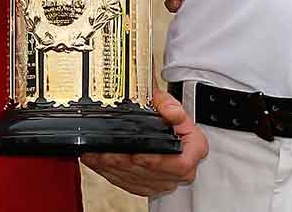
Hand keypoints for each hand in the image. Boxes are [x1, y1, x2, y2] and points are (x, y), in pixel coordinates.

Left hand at [80, 90, 206, 196]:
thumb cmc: (174, 123)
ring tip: (98, 155)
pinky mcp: (147, 186)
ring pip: (136, 180)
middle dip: (125, 163)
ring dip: (113, 168)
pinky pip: (127, 183)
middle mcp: (180, 171)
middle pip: (151, 173)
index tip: (138, 155)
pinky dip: (110, 173)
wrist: (172, 134)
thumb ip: (170, 104)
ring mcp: (163, 181)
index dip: (157, 162)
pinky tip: (99, 162)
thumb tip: (170, 111)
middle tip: (106, 153)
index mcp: (193, 151)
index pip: (179, 165)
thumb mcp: (174, 105)